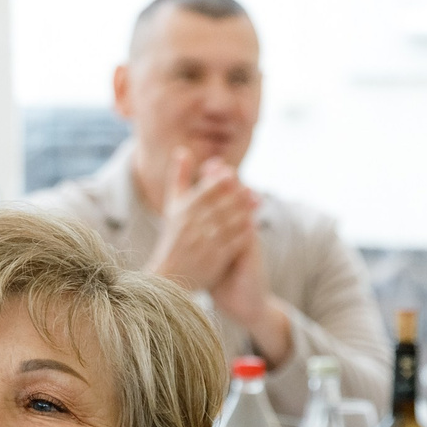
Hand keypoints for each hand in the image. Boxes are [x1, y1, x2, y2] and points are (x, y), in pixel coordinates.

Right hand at [147, 149, 258, 295]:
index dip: (220, 182)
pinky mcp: (215, 259)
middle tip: (252, 189)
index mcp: (182, 212)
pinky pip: (234, 241)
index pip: (205, 192)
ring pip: (230, 222)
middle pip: (221, 205)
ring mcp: (205, 243)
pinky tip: (253, 224)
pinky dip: (244, 231)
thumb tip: (182, 150)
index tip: (232, 174)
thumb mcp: (173, 206)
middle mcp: (193, 226)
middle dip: (238, 196)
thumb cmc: (172, 238)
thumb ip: (179, 177)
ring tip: (258, 203)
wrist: (168, 276)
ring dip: (246, 211)